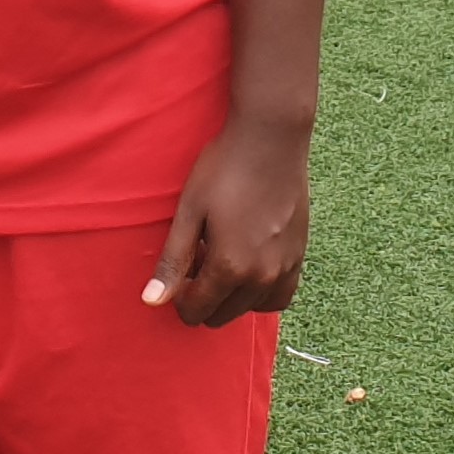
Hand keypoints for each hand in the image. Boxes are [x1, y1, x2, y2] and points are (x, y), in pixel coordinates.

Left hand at [143, 117, 309, 327]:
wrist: (271, 138)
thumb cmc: (224, 169)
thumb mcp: (189, 212)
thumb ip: (172, 261)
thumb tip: (152, 301)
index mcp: (230, 267)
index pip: (196, 311)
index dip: (178, 298)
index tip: (177, 270)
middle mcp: (262, 277)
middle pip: (222, 315)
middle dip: (203, 297)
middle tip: (196, 257)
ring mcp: (286, 268)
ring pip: (252, 309)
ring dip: (233, 296)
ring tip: (221, 259)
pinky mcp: (300, 256)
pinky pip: (281, 296)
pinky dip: (262, 292)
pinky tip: (250, 264)